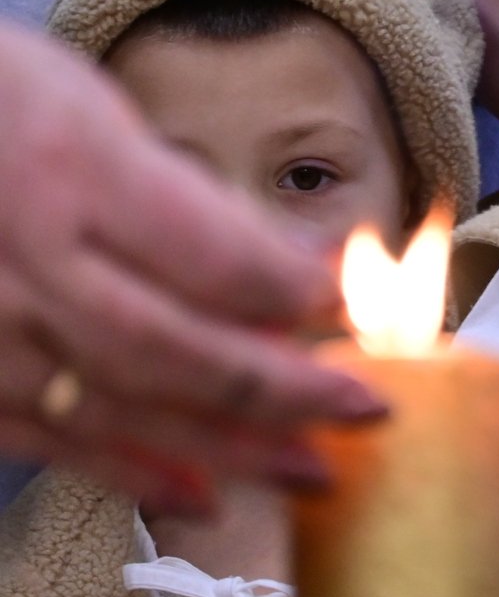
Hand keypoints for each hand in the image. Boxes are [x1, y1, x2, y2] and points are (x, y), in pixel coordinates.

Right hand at [0, 22, 385, 510]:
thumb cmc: (2, 104)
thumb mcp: (101, 111)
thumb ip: (196, 198)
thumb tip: (306, 261)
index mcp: (73, 173)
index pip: (211, 256)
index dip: (294, 294)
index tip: (357, 311)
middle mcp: (25, 260)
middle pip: (174, 347)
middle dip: (281, 389)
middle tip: (365, 407)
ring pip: (121, 407)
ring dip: (226, 447)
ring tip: (311, 467)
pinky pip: (51, 439)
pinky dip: (131, 473)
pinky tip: (204, 493)